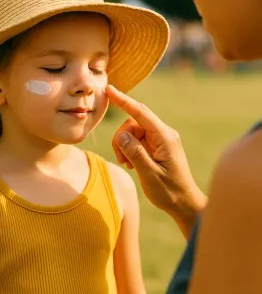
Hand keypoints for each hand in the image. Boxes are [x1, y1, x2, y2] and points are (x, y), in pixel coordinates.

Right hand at [106, 85, 206, 236]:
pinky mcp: (156, 146)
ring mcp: (160, 139)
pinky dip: (129, 149)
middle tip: (121, 158)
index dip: (123, 100)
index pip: (141, 113)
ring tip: (127, 164)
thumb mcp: (149, 175)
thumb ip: (135, 153)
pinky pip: (136, 140)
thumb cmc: (169, 191)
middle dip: (121, 137)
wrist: (183, 204)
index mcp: (165, 137)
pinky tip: (131, 164)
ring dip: (124, 145)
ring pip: (132, 131)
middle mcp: (163, 134)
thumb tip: (121, 135)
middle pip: (133, 122)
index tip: (109, 89)